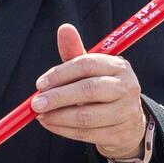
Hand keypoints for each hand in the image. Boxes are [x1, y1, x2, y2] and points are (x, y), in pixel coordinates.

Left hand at [31, 23, 148, 159]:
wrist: (128, 122)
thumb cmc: (102, 90)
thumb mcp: (91, 70)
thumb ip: (75, 52)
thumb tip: (64, 28)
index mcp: (118, 66)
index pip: (86, 65)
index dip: (60, 74)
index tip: (39, 84)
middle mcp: (126, 87)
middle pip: (89, 90)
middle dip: (58, 97)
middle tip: (35, 103)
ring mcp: (126, 112)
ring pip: (87, 116)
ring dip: (58, 117)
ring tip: (40, 115)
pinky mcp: (119, 133)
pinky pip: (86, 134)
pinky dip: (64, 130)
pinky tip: (50, 124)